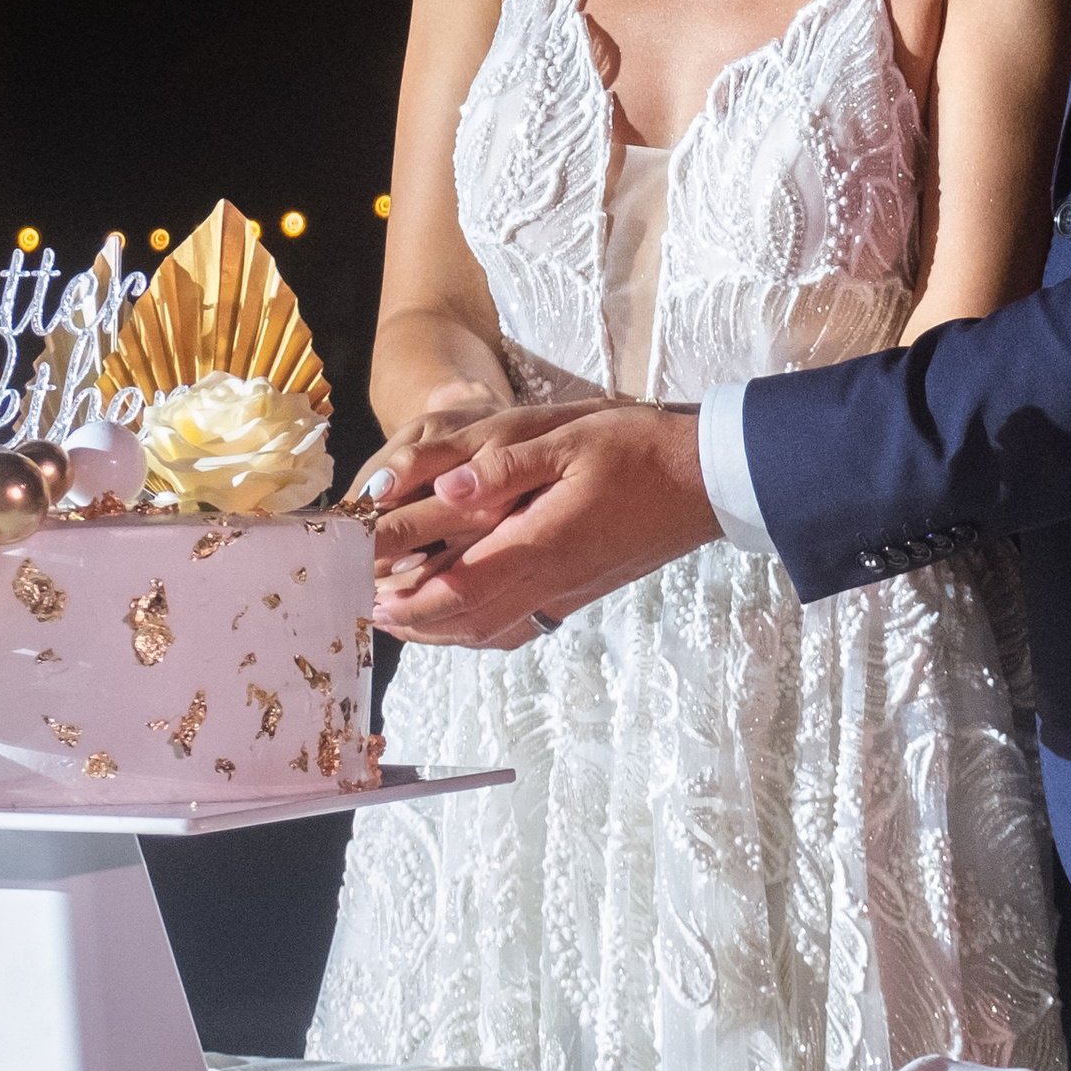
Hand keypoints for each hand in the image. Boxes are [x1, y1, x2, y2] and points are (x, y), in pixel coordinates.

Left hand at [372, 403, 718, 647]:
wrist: (706, 480)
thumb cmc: (639, 449)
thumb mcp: (569, 440)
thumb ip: (504, 468)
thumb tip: (448, 487)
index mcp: (540, 543)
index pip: (458, 586)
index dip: (407, 598)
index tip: (365, 593)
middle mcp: (551, 579)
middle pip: (465, 619)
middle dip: (412, 622)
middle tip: (366, 611)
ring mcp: (568, 591)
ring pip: (490, 628)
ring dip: (441, 630)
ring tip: (401, 618)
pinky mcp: (580, 590)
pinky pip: (517, 623)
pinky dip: (479, 629)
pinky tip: (466, 616)